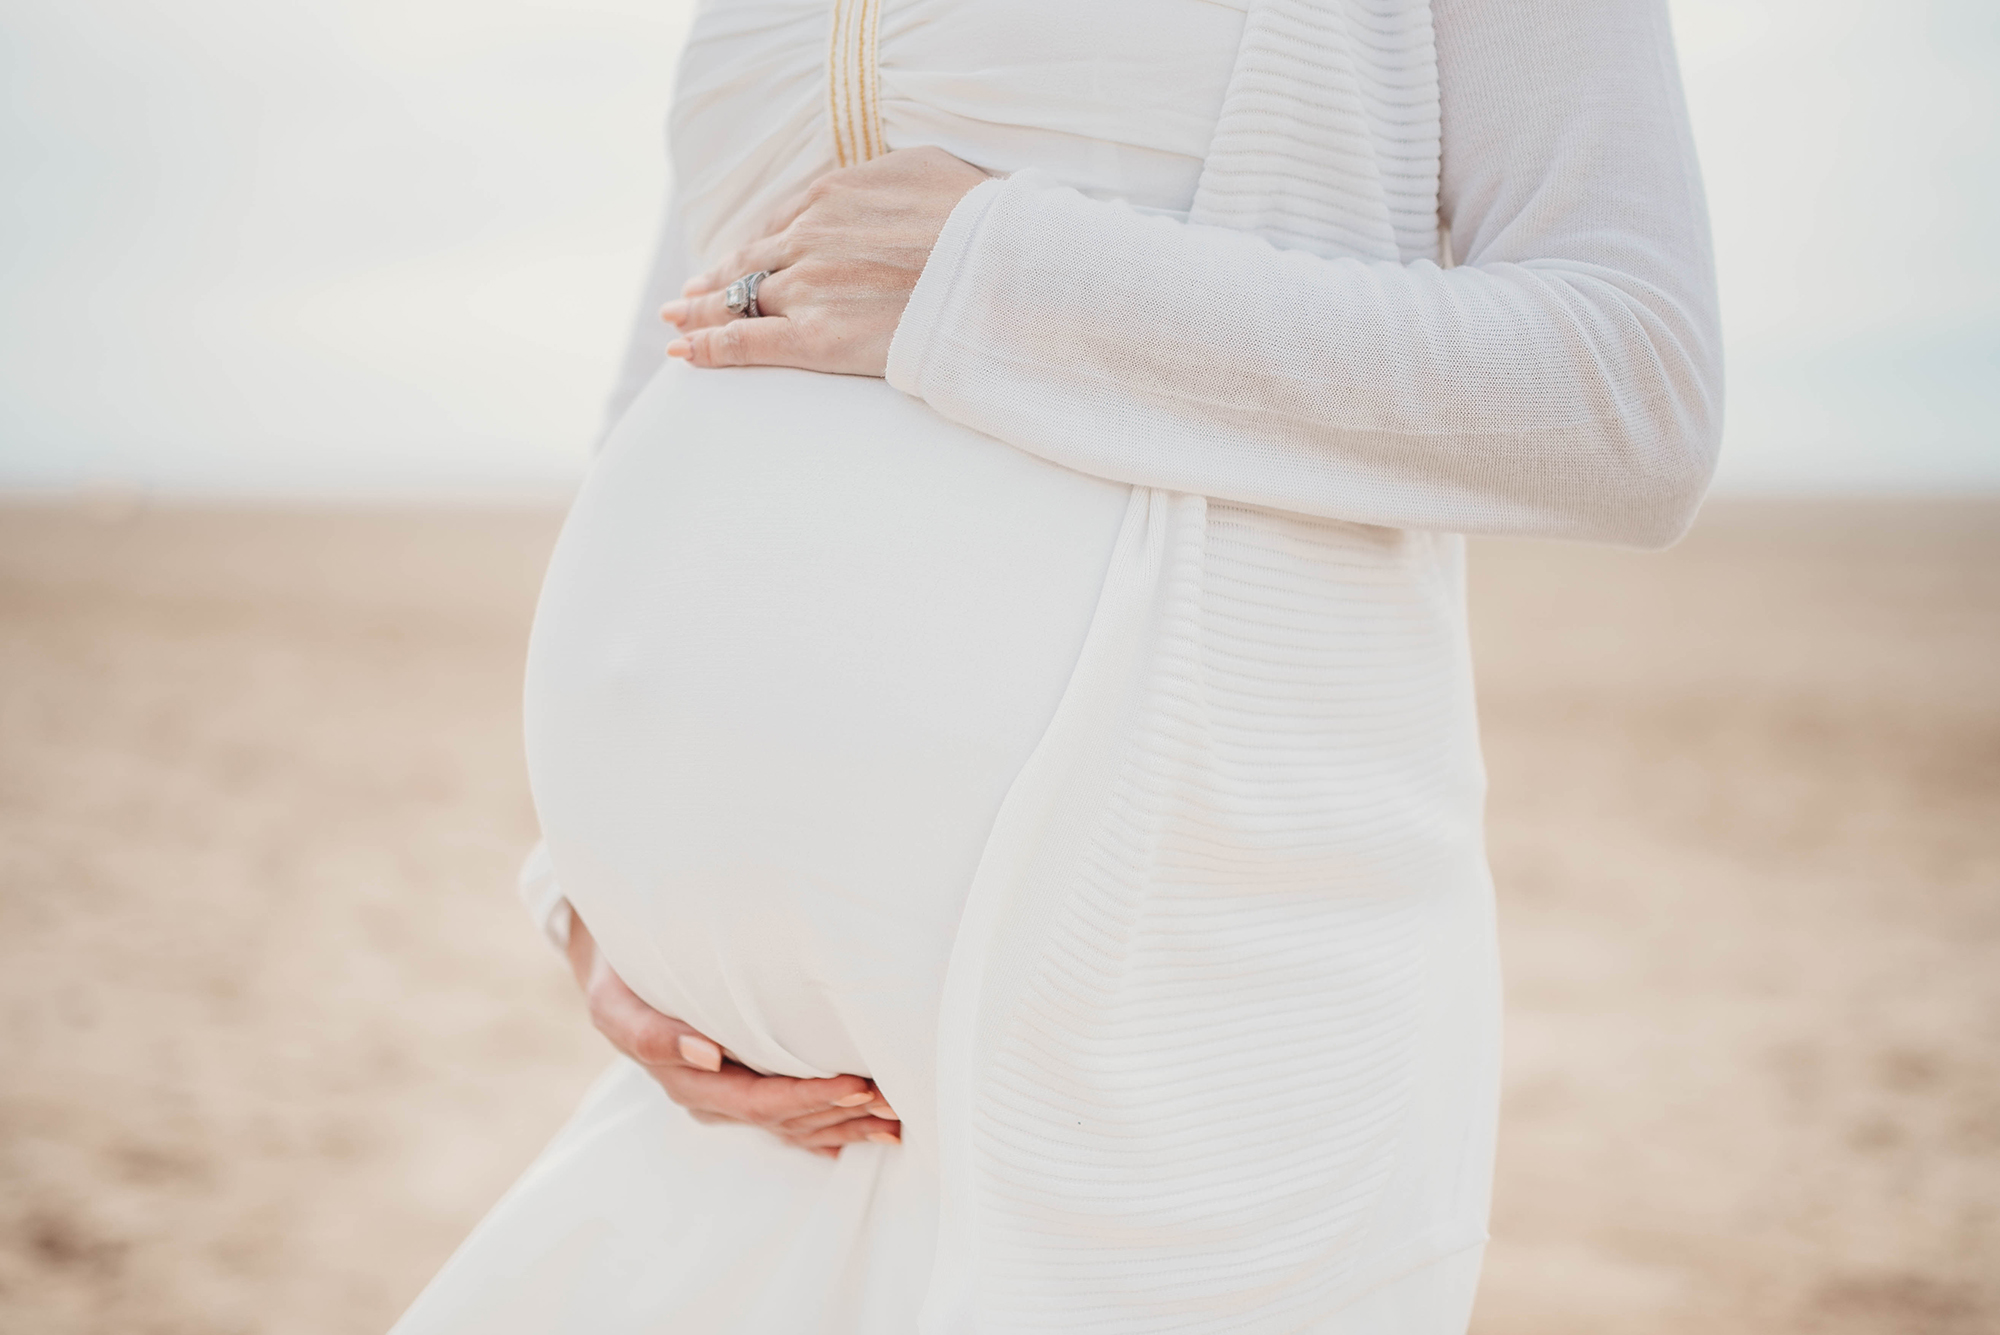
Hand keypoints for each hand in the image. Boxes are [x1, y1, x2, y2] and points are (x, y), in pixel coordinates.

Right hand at [564, 912, 899, 1157]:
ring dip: (844, 1125)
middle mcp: (711, 1097)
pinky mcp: (742, 1088)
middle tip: (892, 1102)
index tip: (855, 1086)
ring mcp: (728, 1098)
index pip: (758, 1101)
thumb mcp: (617, 1002)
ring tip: (894, 1120)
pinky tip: (871, 1134)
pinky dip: (832, 1128)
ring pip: (793, 1125)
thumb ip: (653, 1033)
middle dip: (839, 1114)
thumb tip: (707, 1055)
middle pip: (785, 1119)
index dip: (809, 1097)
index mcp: (685, 1081)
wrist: (615, 972)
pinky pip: (791, 1120)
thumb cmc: (620, 979)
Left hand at [659, 145, 991, 376]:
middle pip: (747, 262)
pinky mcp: (815, 337)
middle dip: (714, 279)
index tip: (734, 259)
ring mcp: (808, 288)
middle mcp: (809, 238)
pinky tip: (683, 353)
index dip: (751, 246)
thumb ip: (886, 180)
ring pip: (737, 299)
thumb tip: (881, 189)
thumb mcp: (927, 170)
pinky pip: (746, 341)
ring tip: (678, 320)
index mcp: (832, 196)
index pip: (777, 226)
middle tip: (686, 294)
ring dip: (702, 311)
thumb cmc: (978, 221)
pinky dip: (708, 347)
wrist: (997, 268)